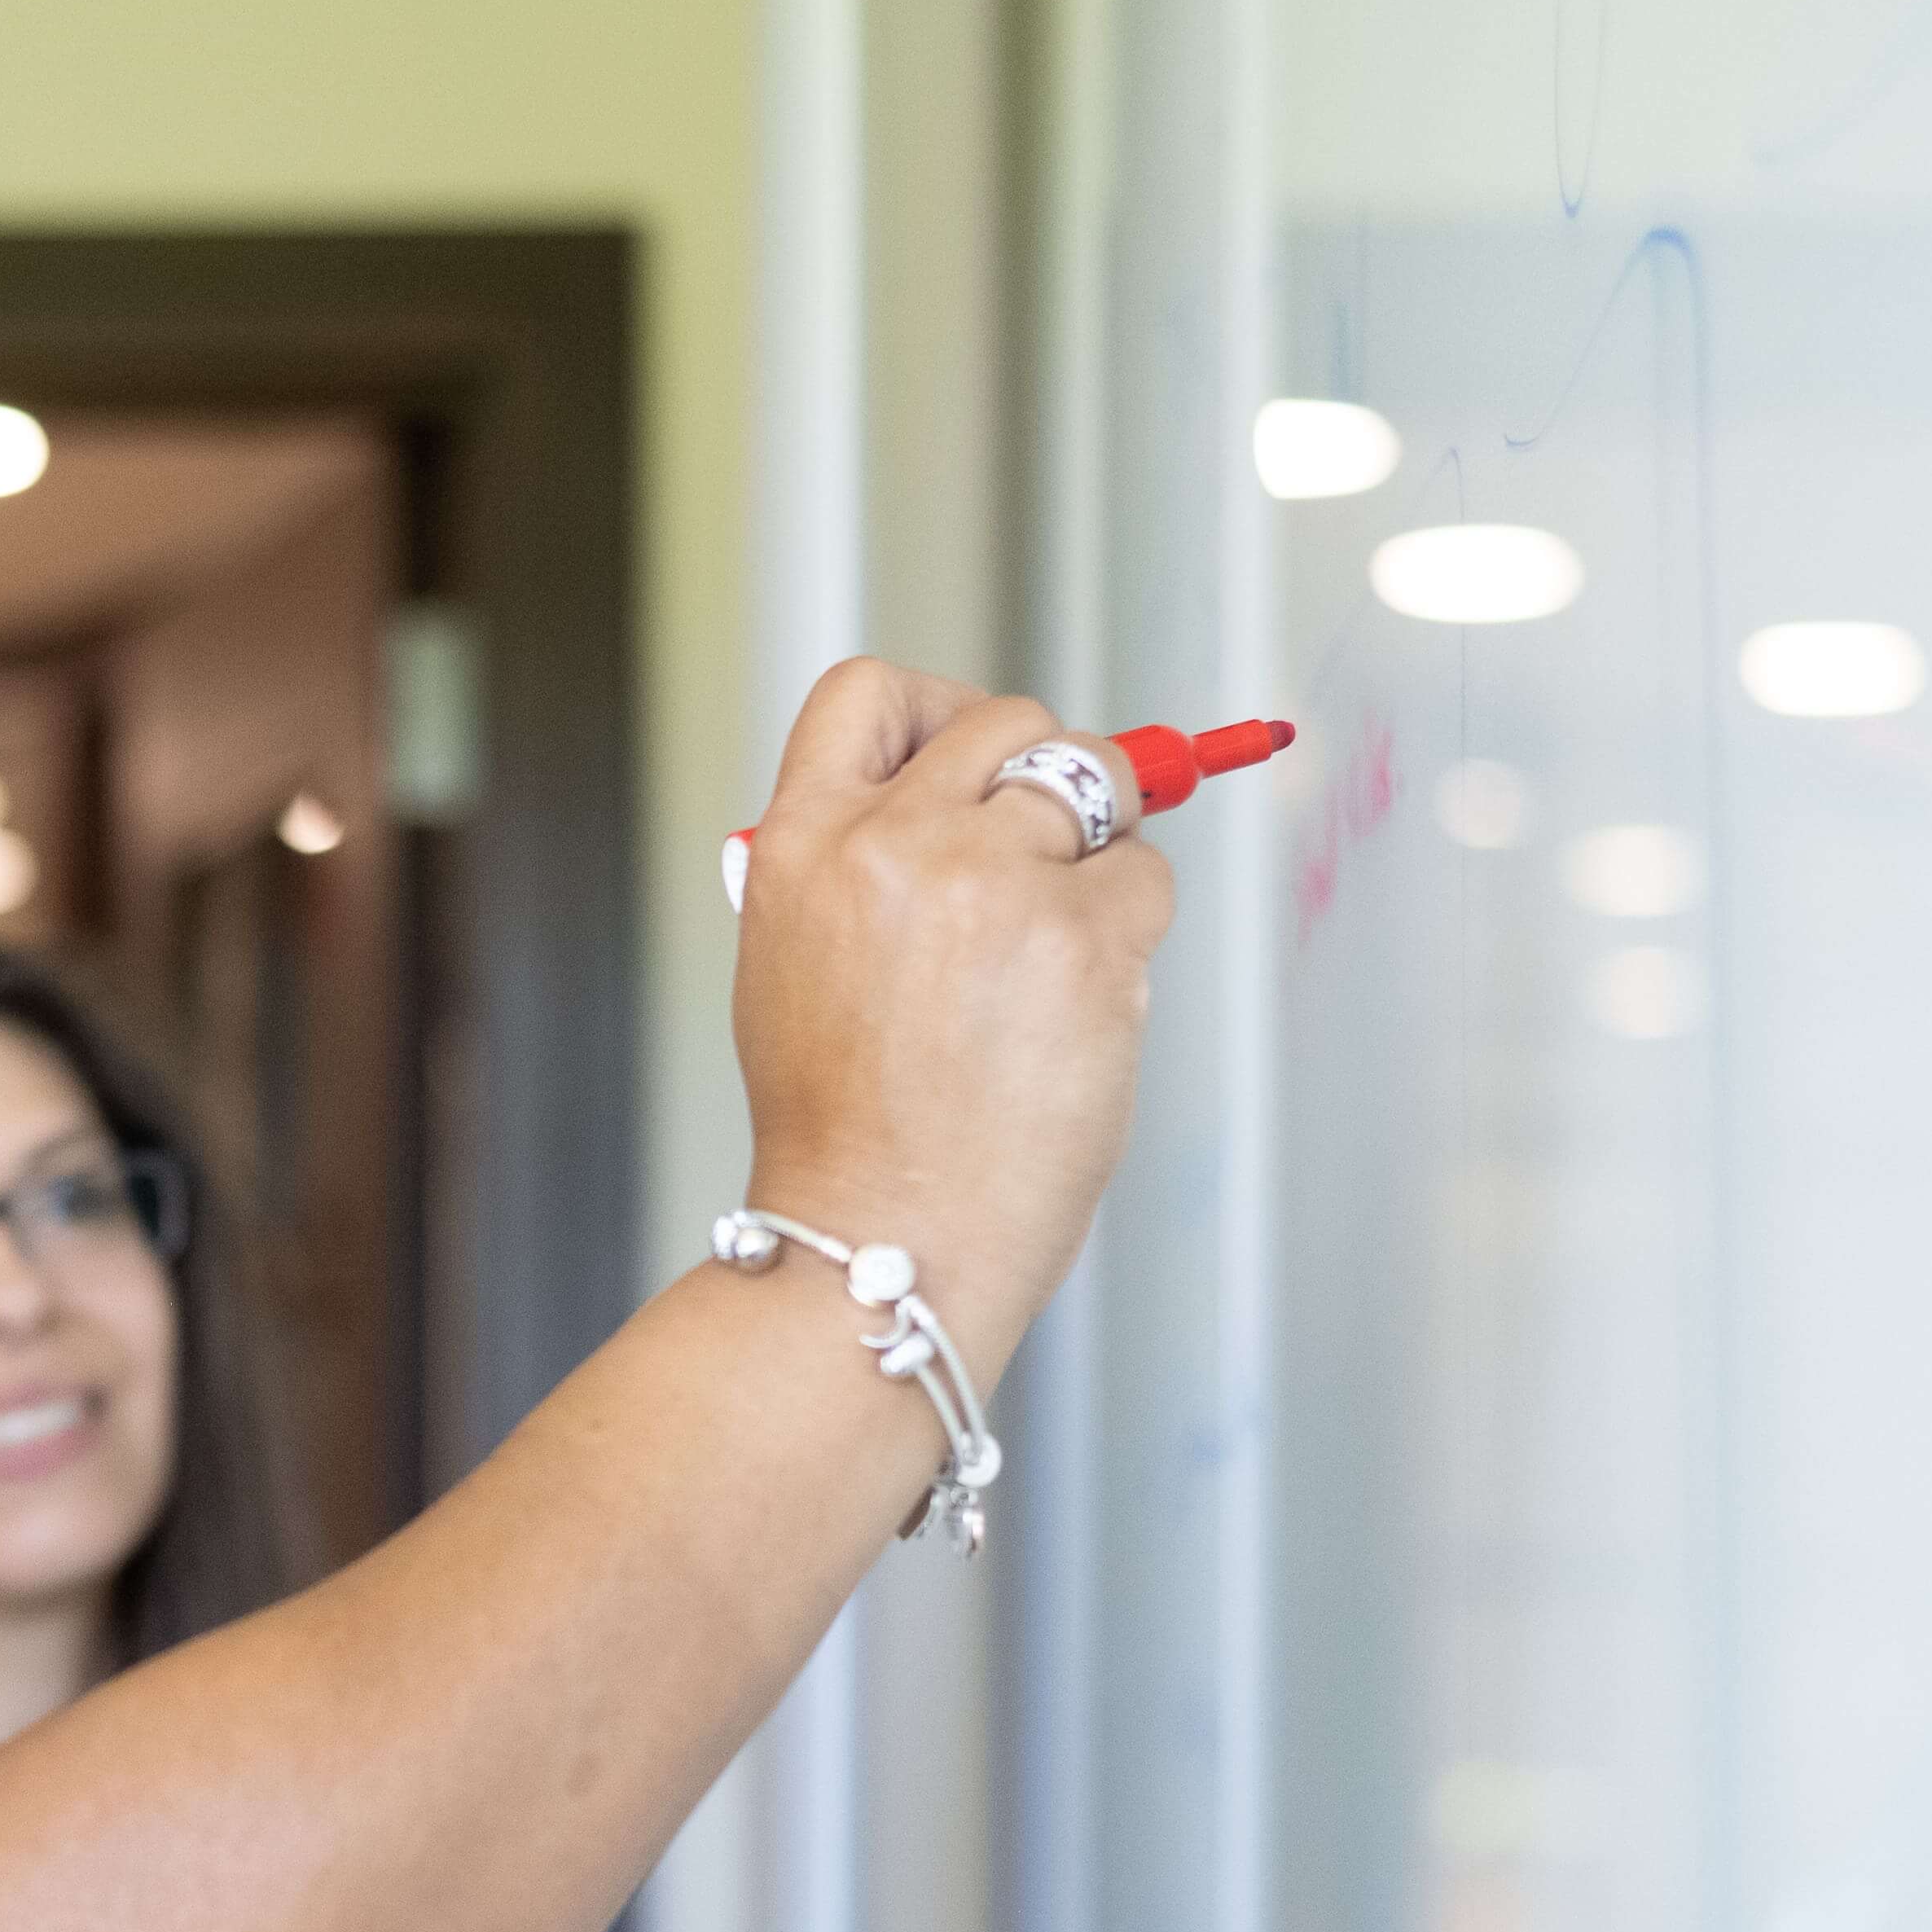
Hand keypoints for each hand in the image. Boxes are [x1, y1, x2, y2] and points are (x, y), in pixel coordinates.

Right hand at [728, 661, 1178, 1356]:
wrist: (885, 1237)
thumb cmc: (843, 1130)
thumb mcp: (787, 971)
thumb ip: (851, 873)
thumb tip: (948, 803)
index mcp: (802, 846)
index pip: (867, 694)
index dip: (933, 705)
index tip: (967, 751)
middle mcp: (893, 843)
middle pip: (1007, 720)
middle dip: (1045, 771)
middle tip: (1048, 851)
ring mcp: (992, 883)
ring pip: (1095, 783)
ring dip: (1099, 846)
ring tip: (1064, 940)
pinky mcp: (1082, 937)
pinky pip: (1143, 878)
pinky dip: (1130, 929)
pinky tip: (1081, 1002)